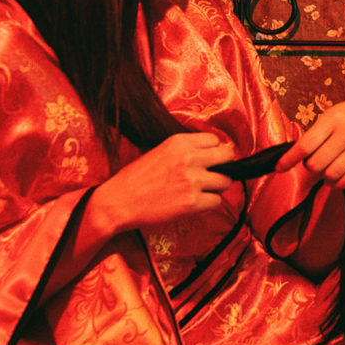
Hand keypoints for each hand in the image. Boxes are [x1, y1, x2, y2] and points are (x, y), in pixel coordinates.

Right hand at [89, 131, 236, 236]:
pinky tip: (194, 204)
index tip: (208, 161)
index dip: (214, 152)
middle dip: (223, 167)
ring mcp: (192, 180)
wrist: (117, 202)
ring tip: (200, 191)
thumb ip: (186, 150)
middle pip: (227, 157)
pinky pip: (217, 202)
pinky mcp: (192, 202)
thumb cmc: (135, 179)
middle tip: (213, 175)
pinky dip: (208, 204)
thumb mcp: (160, 151)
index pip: (215, 140)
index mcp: (179, 142)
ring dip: (216, 188)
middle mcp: (189, 158)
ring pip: (225, 181)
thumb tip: (212, 154)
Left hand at [275, 95, 344, 189]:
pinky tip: (338, 178)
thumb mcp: (333, 114)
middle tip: (315, 162)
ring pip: (331, 174)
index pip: (306, 144)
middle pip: (316, 164)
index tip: (279, 168)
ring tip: (328, 171)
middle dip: (311, 167)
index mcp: (333, 118)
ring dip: (325, 177)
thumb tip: (296, 157)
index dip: (289, 159)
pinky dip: (339, 184)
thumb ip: (317, 134)